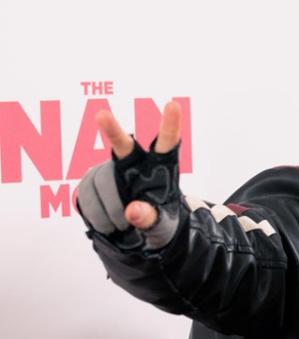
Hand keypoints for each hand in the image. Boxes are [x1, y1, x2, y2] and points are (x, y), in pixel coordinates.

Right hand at [95, 101, 181, 228]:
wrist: (138, 234)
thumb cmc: (159, 223)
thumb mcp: (163, 227)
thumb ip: (151, 219)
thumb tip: (133, 211)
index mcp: (161, 168)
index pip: (167, 144)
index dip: (170, 125)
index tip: (173, 105)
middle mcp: (136, 162)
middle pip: (124, 145)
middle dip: (112, 129)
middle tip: (101, 115)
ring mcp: (111, 169)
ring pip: (102, 180)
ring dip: (110, 208)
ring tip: (122, 226)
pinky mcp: (92, 179)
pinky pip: (85, 193)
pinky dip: (96, 213)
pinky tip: (108, 225)